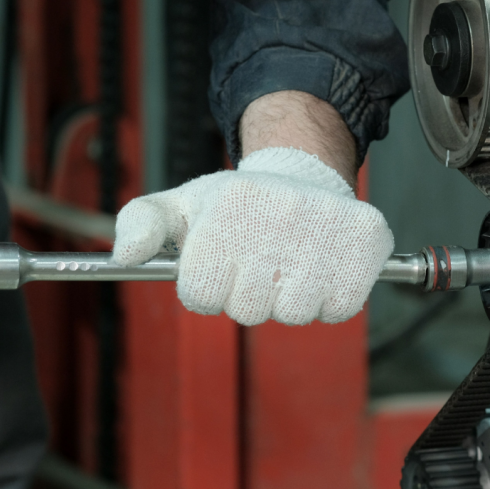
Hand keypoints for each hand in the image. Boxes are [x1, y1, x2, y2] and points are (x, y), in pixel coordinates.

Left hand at [113, 147, 392, 324]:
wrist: (304, 175)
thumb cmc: (236, 204)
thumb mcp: (181, 205)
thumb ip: (141, 225)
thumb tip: (124, 255)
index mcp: (228, 205)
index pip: (201, 294)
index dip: (207, 287)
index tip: (218, 263)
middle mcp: (279, 211)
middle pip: (248, 309)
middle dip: (247, 295)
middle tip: (257, 261)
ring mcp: (326, 228)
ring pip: (294, 313)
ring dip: (288, 299)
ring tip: (289, 263)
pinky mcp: (366, 243)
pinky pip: (338, 308)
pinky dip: (329, 299)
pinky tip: (320, 268)